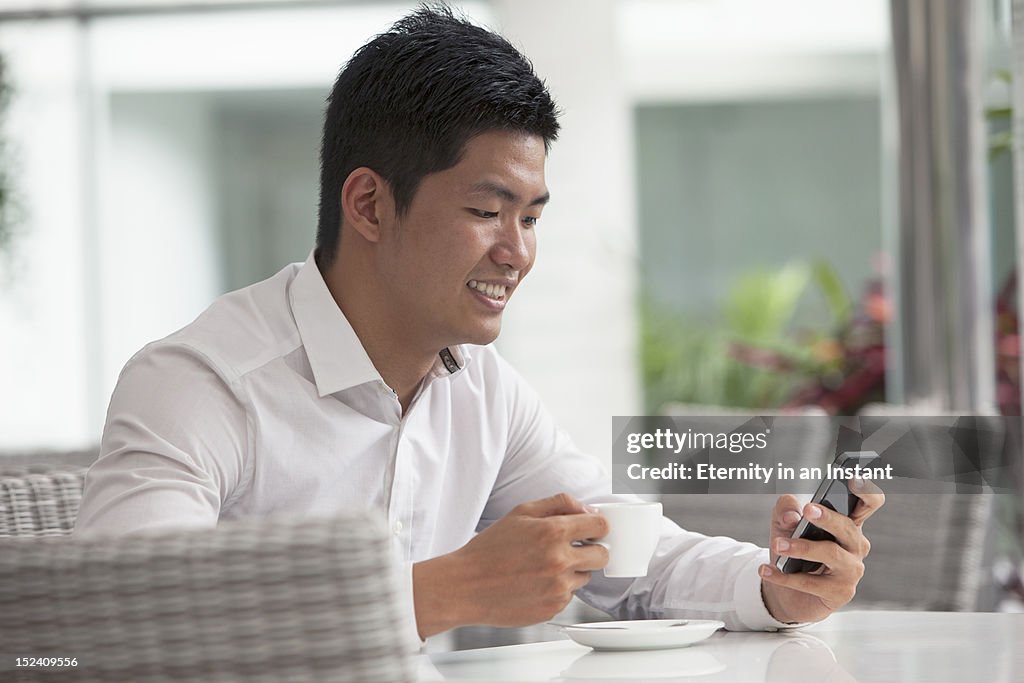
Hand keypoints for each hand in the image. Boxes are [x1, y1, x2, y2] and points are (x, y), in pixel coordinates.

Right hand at [412, 493, 608, 637]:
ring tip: (543, 567)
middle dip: (591, 550)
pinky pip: (568, 596)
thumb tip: (588, 509)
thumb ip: (558, 504)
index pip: (600, 526)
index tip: (592, 529)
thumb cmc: (490, 549)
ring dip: (572, 571)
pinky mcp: (552, 608)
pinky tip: (535, 583)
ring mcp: (558, 588)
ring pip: (585, 577)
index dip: (598, 526)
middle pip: (602, 555)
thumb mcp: (521, 513)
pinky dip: (557, 589)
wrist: (466, 586)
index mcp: (553, 532)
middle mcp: (560, 561)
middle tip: (571, 549)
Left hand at [759, 478, 884, 623]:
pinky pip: (810, 582)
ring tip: (777, 545)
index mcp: (847, 522)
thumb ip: (785, 510)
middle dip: (827, 518)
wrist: (788, 591)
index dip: (865, 490)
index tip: (853, 479)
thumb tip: (792, 516)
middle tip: (807, 512)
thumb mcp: (783, 524)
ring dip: (801, 548)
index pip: (869, 503)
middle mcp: (855, 545)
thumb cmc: (793, 550)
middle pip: (847, 527)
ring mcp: (851, 570)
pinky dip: (784, 576)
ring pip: (830, 553)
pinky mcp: (840, 592)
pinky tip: (767, 570)